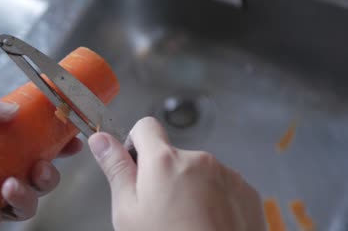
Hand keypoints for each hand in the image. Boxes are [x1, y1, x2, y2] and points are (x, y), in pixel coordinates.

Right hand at [88, 117, 264, 230]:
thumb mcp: (128, 213)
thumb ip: (115, 169)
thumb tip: (101, 140)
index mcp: (164, 161)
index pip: (145, 126)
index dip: (136, 144)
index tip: (137, 166)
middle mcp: (198, 160)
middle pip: (173, 154)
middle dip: (164, 173)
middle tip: (160, 209)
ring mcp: (226, 174)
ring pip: (198, 171)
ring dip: (191, 187)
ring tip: (187, 221)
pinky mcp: (246, 191)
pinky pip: (222, 184)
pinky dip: (214, 198)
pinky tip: (207, 223)